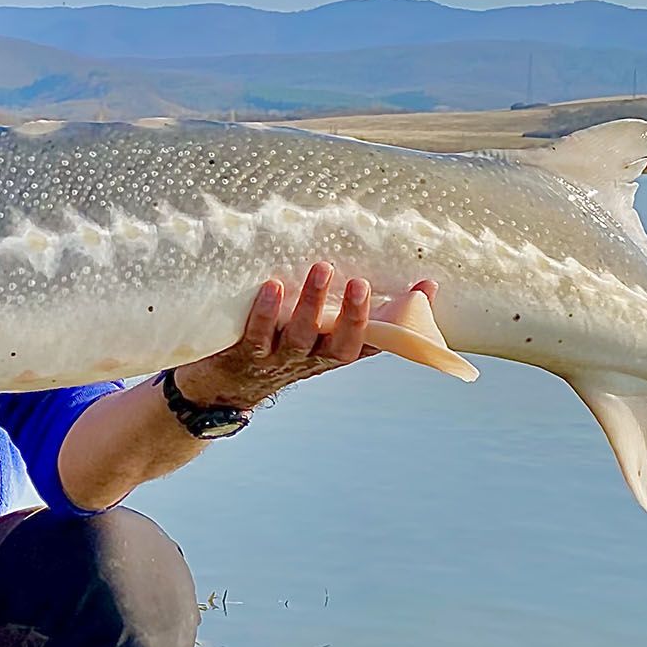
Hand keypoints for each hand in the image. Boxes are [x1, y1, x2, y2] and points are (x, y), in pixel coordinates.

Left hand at [173, 264, 436, 411]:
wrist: (221, 387)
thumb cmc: (275, 345)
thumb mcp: (312, 330)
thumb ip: (337, 305)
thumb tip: (376, 259)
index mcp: (333, 352)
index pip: (377, 338)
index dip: (405, 319)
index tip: (425, 288)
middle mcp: (312, 359)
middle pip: (341, 344)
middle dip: (355, 315)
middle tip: (361, 283)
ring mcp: (279, 360)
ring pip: (300, 336)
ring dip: (311, 304)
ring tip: (321, 269)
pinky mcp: (246, 355)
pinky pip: (258, 335)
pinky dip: (265, 312)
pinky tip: (272, 287)